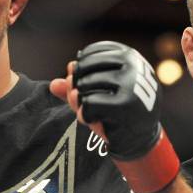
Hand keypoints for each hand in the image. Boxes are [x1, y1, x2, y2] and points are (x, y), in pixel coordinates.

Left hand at [50, 41, 178, 192]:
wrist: (140, 138)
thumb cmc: (116, 111)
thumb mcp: (94, 94)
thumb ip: (73, 87)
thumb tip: (53, 85)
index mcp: (128, 55)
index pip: (88, 55)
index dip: (79, 73)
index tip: (88, 87)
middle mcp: (132, 64)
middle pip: (82, 69)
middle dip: (76, 88)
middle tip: (87, 103)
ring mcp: (131, 83)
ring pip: (83, 86)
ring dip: (80, 103)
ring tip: (93, 111)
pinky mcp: (126, 104)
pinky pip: (88, 104)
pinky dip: (84, 115)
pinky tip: (92, 120)